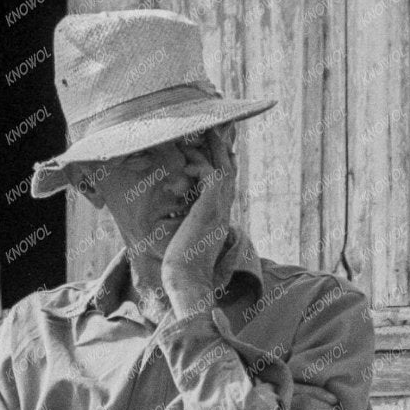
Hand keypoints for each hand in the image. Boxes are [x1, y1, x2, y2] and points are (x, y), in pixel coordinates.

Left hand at [161, 128, 236, 317]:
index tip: (214, 146)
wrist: (188, 283)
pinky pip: (210, 174)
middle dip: (222, 146)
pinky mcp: (209, 209)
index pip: (225, 184)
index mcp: (219, 218)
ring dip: (211, 148)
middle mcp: (223, 211)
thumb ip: (188, 225)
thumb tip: (179, 218)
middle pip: (229, 169)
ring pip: (223, 167)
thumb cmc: (182, 268)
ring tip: (197, 133)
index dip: (222, 162)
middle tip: (213, 126)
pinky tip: (187, 162)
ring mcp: (219, 210)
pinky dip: (199, 163)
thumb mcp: (186, 241)